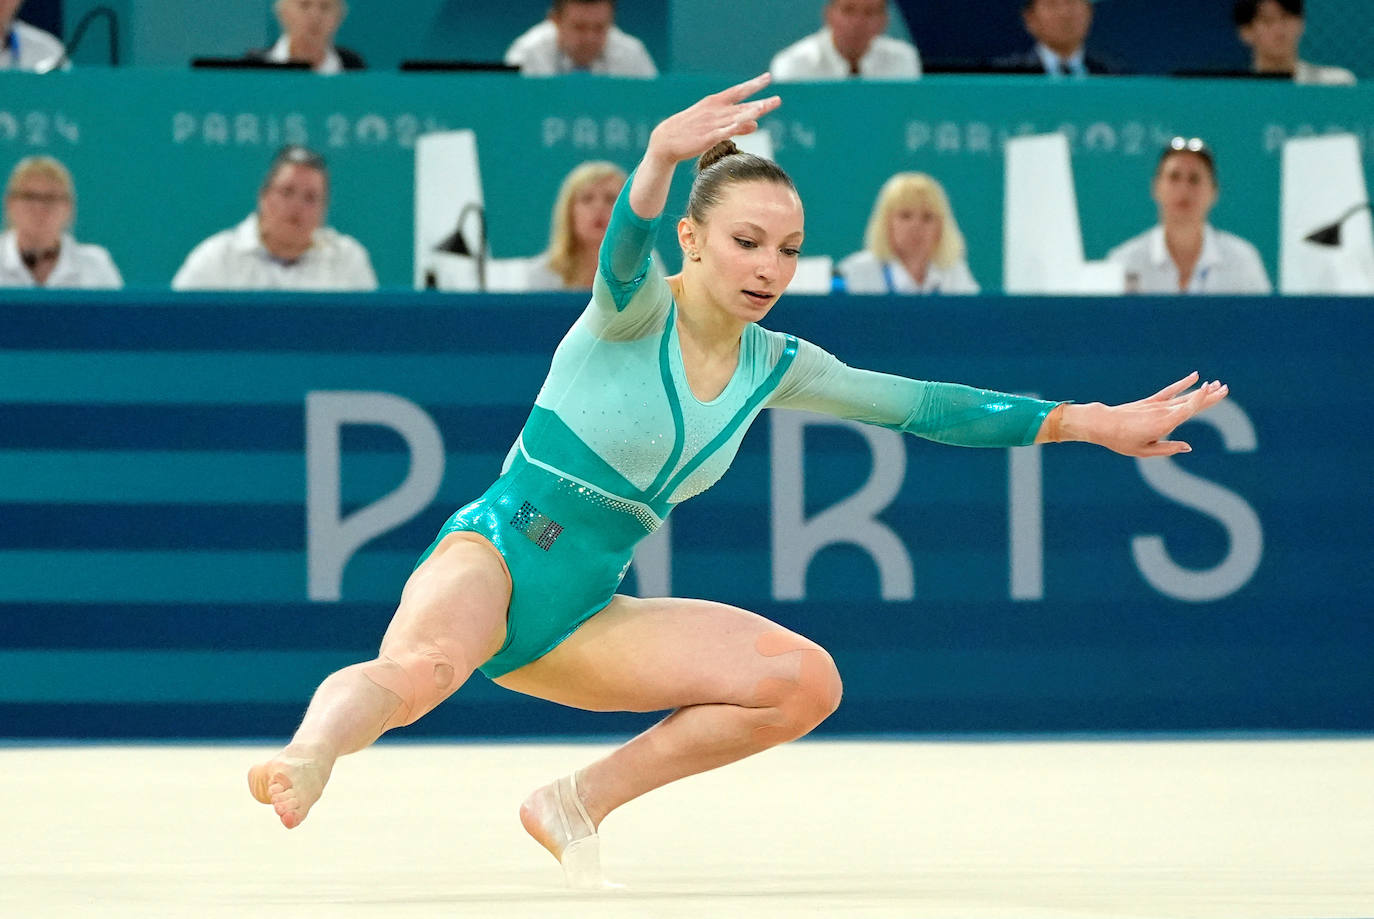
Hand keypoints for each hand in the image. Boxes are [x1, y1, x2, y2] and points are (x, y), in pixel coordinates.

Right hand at [645, 73, 780, 165]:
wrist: (666, 139)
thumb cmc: (691, 130)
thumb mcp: (715, 124)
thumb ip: (737, 124)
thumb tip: (756, 124)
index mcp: (715, 103)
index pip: (738, 92)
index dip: (753, 85)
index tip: (768, 78)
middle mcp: (715, 111)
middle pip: (742, 106)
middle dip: (760, 103)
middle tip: (778, 100)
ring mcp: (711, 123)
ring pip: (734, 117)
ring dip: (749, 112)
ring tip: (764, 107)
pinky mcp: (707, 137)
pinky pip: (723, 132)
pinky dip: (734, 128)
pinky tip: (746, 126)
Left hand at [1055, 372, 1229, 456]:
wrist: (1102, 424)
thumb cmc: (1122, 441)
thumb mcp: (1144, 450)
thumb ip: (1168, 448)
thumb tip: (1188, 447)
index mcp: (1163, 424)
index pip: (1187, 409)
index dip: (1200, 400)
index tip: (1213, 390)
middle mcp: (1162, 412)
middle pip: (1190, 402)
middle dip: (1209, 396)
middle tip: (1226, 389)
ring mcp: (1157, 405)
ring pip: (1184, 396)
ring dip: (1201, 391)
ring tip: (1218, 385)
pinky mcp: (1151, 401)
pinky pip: (1170, 391)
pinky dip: (1183, 383)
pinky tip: (1195, 376)